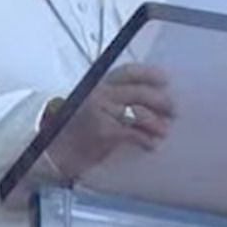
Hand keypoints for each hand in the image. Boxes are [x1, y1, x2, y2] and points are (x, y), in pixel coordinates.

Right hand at [42, 64, 174, 178]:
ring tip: (163, 131)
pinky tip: (151, 145)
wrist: (52, 153)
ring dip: (156, 123)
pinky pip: (134, 134)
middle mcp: (99, 94)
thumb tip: (151, 103)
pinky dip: (146, 140)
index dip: (148, 74)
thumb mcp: (92, 107)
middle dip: (161, 101)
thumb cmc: (75, 132)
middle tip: (173, 111)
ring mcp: (101, 112)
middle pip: (139, 92)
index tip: (165, 79)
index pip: (127, 72)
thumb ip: (115, 100)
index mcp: (97, 85)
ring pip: (140, 113)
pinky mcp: (104, 132)